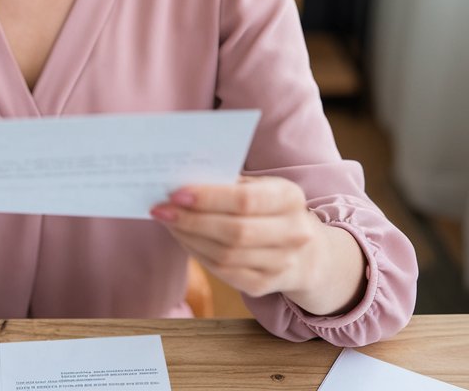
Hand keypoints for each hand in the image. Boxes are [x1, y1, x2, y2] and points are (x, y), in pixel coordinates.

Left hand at [150, 175, 365, 315]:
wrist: (308, 252)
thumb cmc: (271, 209)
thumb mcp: (261, 187)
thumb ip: (228, 183)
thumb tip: (181, 183)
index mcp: (290, 198)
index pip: (245, 200)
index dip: (208, 199)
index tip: (175, 193)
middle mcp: (292, 233)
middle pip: (234, 232)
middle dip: (192, 221)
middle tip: (161, 209)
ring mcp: (282, 263)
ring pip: (225, 255)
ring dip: (189, 238)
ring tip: (168, 222)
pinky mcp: (265, 285)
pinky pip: (223, 273)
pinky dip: (198, 254)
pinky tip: (183, 239)